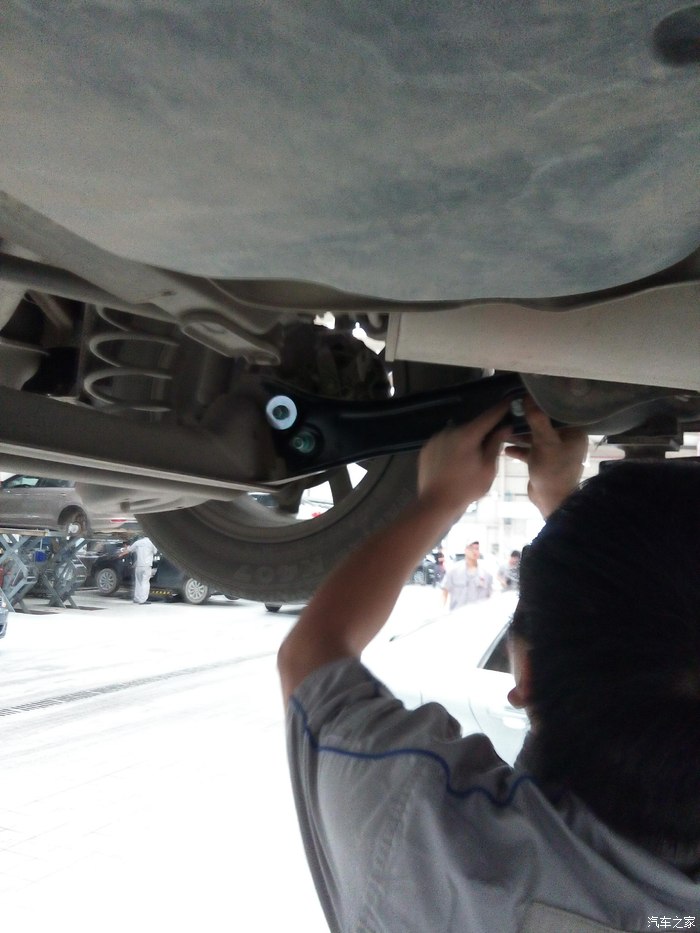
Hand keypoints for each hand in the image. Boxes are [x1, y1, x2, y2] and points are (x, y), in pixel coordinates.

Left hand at [418, 401, 511, 517]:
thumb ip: (496, 444)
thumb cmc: (466, 489)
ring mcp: (435, 439)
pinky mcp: (426, 448)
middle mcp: (449, 431)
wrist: (435, 504)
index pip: (488, 416)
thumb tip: (505, 427)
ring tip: (469, 461)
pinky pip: (444, 443)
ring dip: (465, 441)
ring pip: (457, 435)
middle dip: (481, 434)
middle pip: (471, 427)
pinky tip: (454, 464)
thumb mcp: (488, 468)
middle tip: (488, 448)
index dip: (500, 409)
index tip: (509, 401)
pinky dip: (452, 448)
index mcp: (467, 435)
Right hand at [503, 398, 587, 517]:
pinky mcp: (543, 462)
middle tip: (511, 408)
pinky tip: (505, 447)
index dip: (543, 403)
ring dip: (521, 433)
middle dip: (528, 418)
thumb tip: (527, 396)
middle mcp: (567, 440)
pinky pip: (530, 450)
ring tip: (504, 426)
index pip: (559, 412)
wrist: (551, 501)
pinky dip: (519, 448)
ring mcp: (555, 452)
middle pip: (545, 423)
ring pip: (536, 436)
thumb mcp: (544, 442)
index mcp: (574, 433)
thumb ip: (537, 419)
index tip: (526, 394)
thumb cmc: (553, 470)